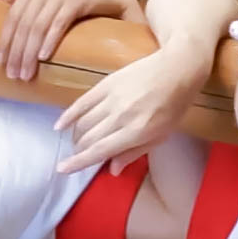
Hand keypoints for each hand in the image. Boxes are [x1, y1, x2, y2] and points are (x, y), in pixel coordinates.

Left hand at [0, 0, 138, 80]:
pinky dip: (49, 41)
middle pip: (24, 21)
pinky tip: (43, 58)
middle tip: (13, 74)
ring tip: (26, 73)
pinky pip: (59, 22)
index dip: (6, 39)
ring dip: (29, 52)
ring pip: (38, 25)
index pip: (14, 13)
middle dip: (16, 51)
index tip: (0, 62)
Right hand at [54, 44, 207, 173]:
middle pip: (88, 138)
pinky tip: (60, 124)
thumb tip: (112, 170)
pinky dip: (68, 115)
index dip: (78, 162)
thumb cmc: (174, 105)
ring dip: (75, 136)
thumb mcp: (162, 135)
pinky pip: (81, 102)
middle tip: (78, 155)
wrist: (177, 68)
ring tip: (76, 142)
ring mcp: (112, 99)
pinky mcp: (106, 84)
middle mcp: (120, 117)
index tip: (62, 169)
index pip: (99, 151)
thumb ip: (134, 153)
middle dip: (79, 151)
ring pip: (83, 122)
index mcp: (136, 132)